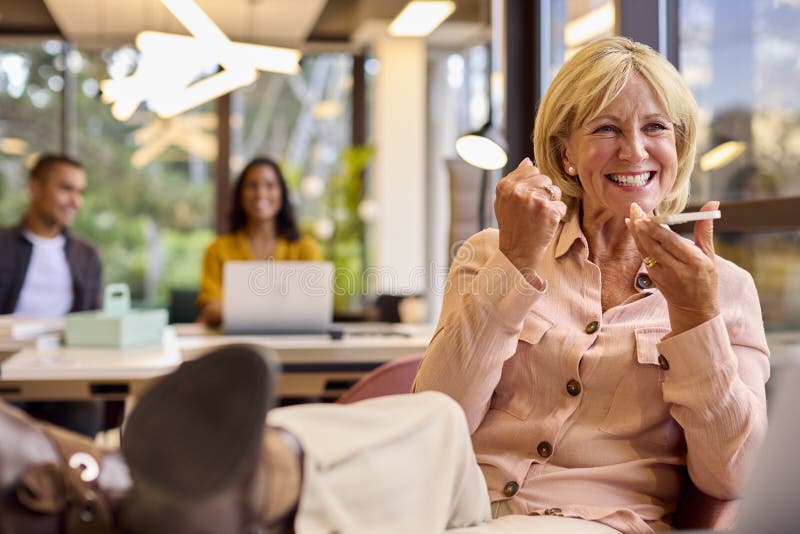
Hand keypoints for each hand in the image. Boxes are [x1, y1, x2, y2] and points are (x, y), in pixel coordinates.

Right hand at [495, 158, 566, 274]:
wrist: (517, 252)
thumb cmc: (512, 227)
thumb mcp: (504, 202)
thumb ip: (514, 180)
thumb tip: (528, 160)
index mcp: (505, 185)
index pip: (531, 169)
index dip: (534, 183)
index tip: (529, 199)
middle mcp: (517, 190)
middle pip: (545, 178)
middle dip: (544, 193)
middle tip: (534, 211)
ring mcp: (533, 199)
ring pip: (555, 191)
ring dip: (552, 203)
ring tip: (539, 217)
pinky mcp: (548, 210)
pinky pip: (562, 205)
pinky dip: (557, 216)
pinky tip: (546, 224)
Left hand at [625, 201, 720, 335]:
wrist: (694, 308)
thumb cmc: (705, 278)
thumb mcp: (710, 256)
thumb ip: (705, 230)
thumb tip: (712, 203)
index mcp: (694, 262)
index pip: (671, 242)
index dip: (656, 228)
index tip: (647, 215)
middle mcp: (677, 269)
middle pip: (654, 245)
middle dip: (642, 226)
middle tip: (635, 209)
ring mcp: (663, 276)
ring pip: (646, 251)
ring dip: (637, 233)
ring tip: (632, 215)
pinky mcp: (654, 278)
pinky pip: (644, 257)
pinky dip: (638, 242)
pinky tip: (635, 230)